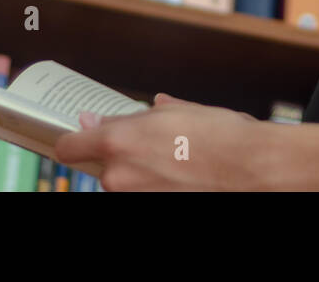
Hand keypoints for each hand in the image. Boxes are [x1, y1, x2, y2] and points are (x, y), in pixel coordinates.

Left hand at [54, 94, 271, 190]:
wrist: (250, 167)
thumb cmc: (217, 134)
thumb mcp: (172, 112)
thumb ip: (131, 117)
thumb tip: (105, 119)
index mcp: (117, 143)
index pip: (68, 147)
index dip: (75, 138)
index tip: (83, 134)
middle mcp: (118, 176)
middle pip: (103, 165)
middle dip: (121, 154)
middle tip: (150, 142)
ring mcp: (135, 198)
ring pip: (125, 181)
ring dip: (140, 170)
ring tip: (174, 158)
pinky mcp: (153, 206)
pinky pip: (145, 192)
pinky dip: (157, 184)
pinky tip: (182, 173)